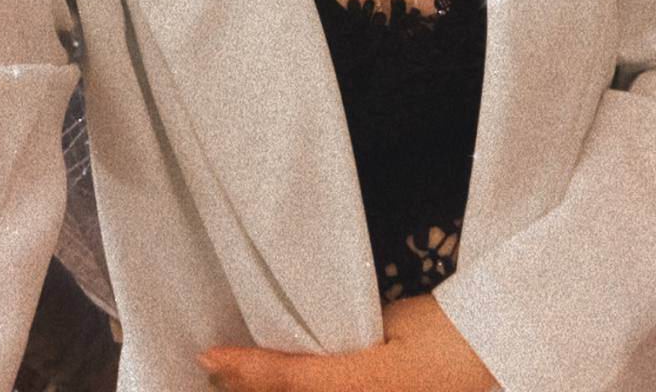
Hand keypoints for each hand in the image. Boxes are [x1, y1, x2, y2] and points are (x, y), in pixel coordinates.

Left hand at [197, 292, 497, 390]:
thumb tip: (319, 342)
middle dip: (250, 388)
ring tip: (237, 375)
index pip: (292, 377)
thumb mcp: (396, 323)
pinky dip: (305, 389)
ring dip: (275, 391)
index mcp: (364, 383)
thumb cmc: (453, 331)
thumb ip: (351, 339)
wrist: (499, 352)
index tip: (208, 354)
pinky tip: (287, 381)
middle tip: (214, 366)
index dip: (246, 368)